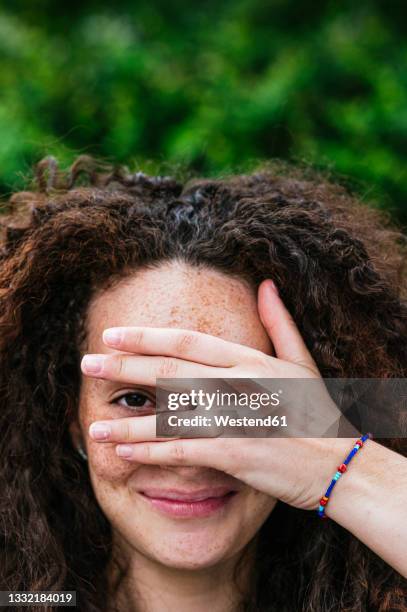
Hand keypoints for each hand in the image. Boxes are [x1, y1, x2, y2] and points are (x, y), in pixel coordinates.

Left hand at [81, 279, 357, 510]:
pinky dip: (151, 453)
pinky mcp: (234, 453)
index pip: (186, 341)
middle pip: (168, 370)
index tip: (112, 335)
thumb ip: (279, 322)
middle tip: (87, 364)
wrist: (336, 462)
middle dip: (123, 366)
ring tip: (93, 425)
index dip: (145, 337)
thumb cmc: (316, 411)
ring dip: (127, 422)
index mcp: (249, 359)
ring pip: (168, 414)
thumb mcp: (301, 361)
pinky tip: (123, 455)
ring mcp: (234, 418)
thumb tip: (265, 284)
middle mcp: (237, 383)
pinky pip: (182, 451)